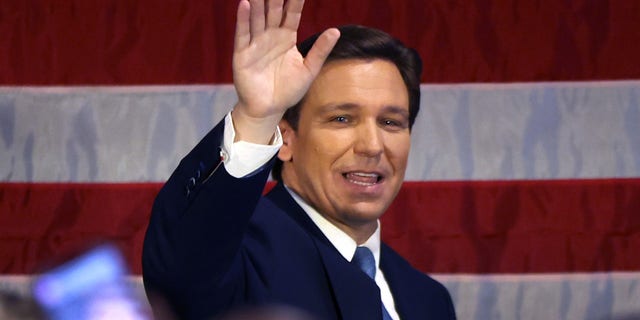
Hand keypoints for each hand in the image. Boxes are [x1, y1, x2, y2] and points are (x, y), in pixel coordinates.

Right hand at [231, 0, 339, 143]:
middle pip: (273, 10)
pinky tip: (246, 4)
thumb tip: (336, 31)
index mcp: (287, 37)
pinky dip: (243, 19)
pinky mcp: (242, 54)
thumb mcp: (309, 70)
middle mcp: (270, 36)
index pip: (292, 13)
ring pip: (258, 17)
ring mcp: (255, 43)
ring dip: (259, 2)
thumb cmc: (289, 90)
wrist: (269, 109)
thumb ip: (320, 50)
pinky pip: (243, 34)